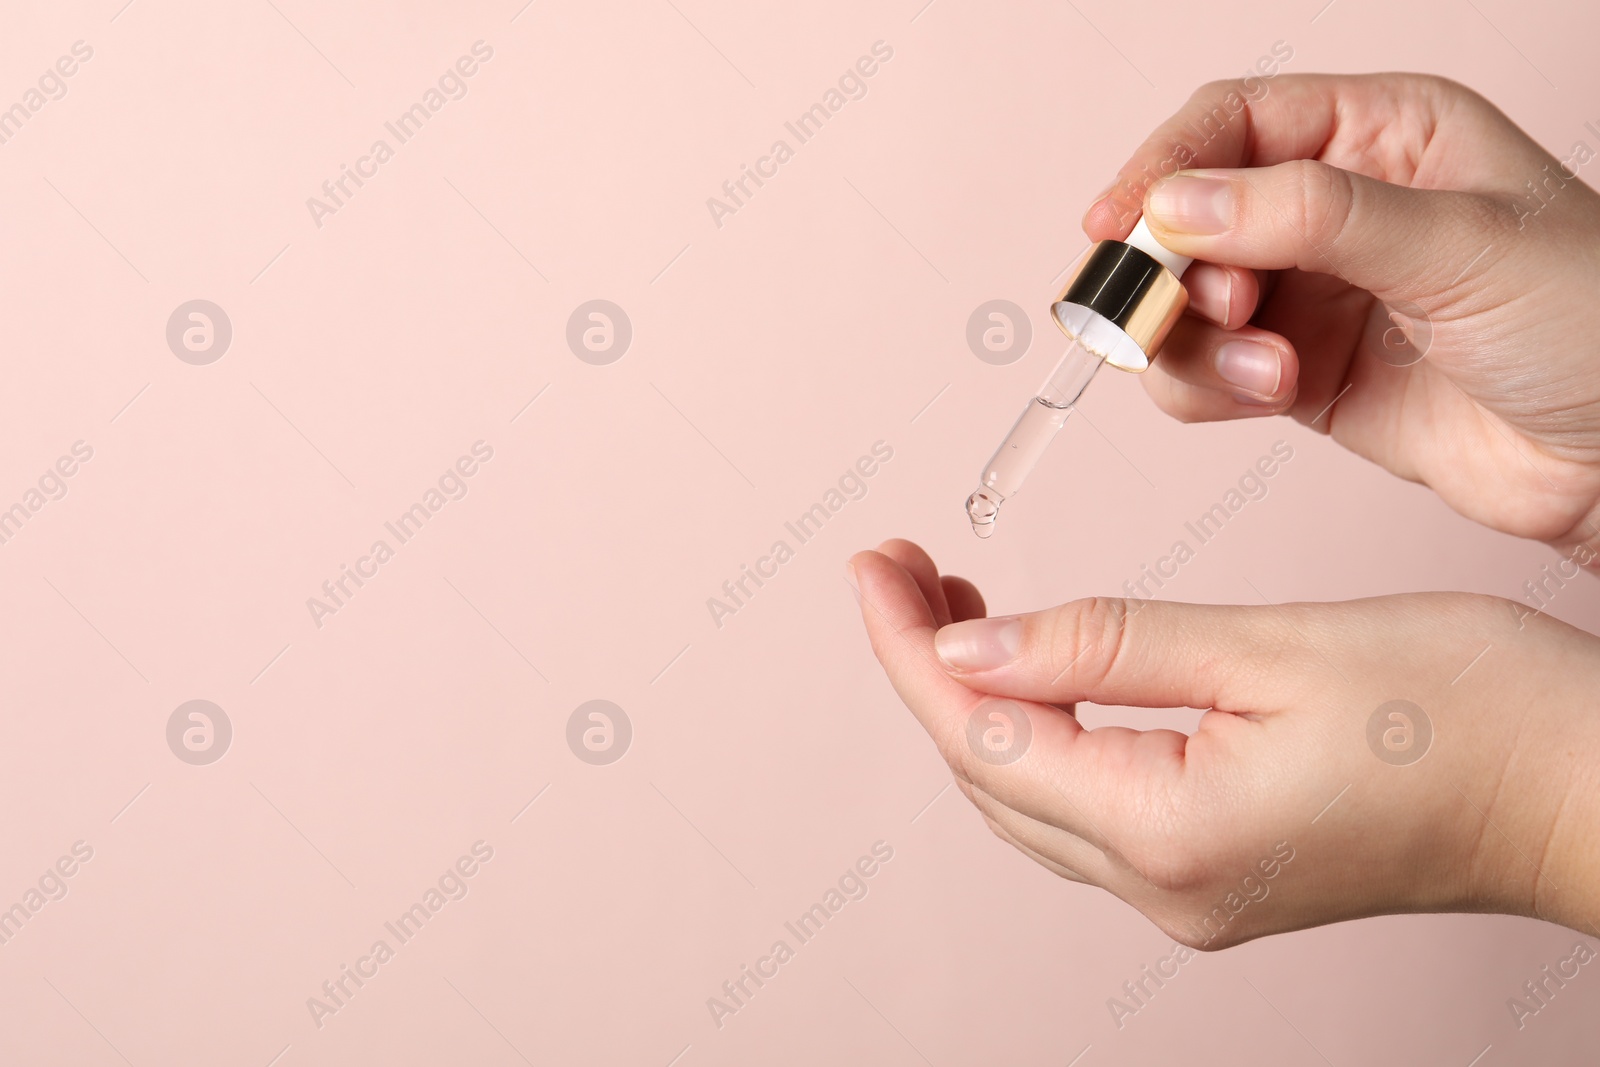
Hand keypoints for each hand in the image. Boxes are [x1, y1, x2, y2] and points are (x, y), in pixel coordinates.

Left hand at [849, 539, 1599, 945]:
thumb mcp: (1272, 648)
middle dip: (929, 667)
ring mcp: (1187, 895)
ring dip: (978, 699)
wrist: (1580, 792)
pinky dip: (1039, 731)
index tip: (871, 566)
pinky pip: (1083, 807)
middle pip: (986, 773)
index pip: (980, 736)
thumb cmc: (1463, 711)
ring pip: (1027, 795)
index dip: (907, 648)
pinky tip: (1034, 665)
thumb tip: (969, 648)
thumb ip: (1107, 646)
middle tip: (904, 565)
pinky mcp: (1213, 876)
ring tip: (951, 598)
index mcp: (1171, 834)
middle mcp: (1163, 888)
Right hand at [1083, 73, 1599, 561]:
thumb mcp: (1459, 244)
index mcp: (1384, 134)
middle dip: (1172, 268)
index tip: (1116, 225)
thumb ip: (1311, 215)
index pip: (1236, 123)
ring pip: (1184, 301)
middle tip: (1185, 311)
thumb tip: (1177, 205)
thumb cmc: (1589, 325)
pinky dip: (1209, 387)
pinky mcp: (1296, 375)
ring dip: (1196, 340)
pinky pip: (1205, 372)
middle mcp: (1333, 208)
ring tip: (1269, 371)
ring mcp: (1310, 294)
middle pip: (1189, 216)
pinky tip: (1272, 394)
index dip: (1163, 165)